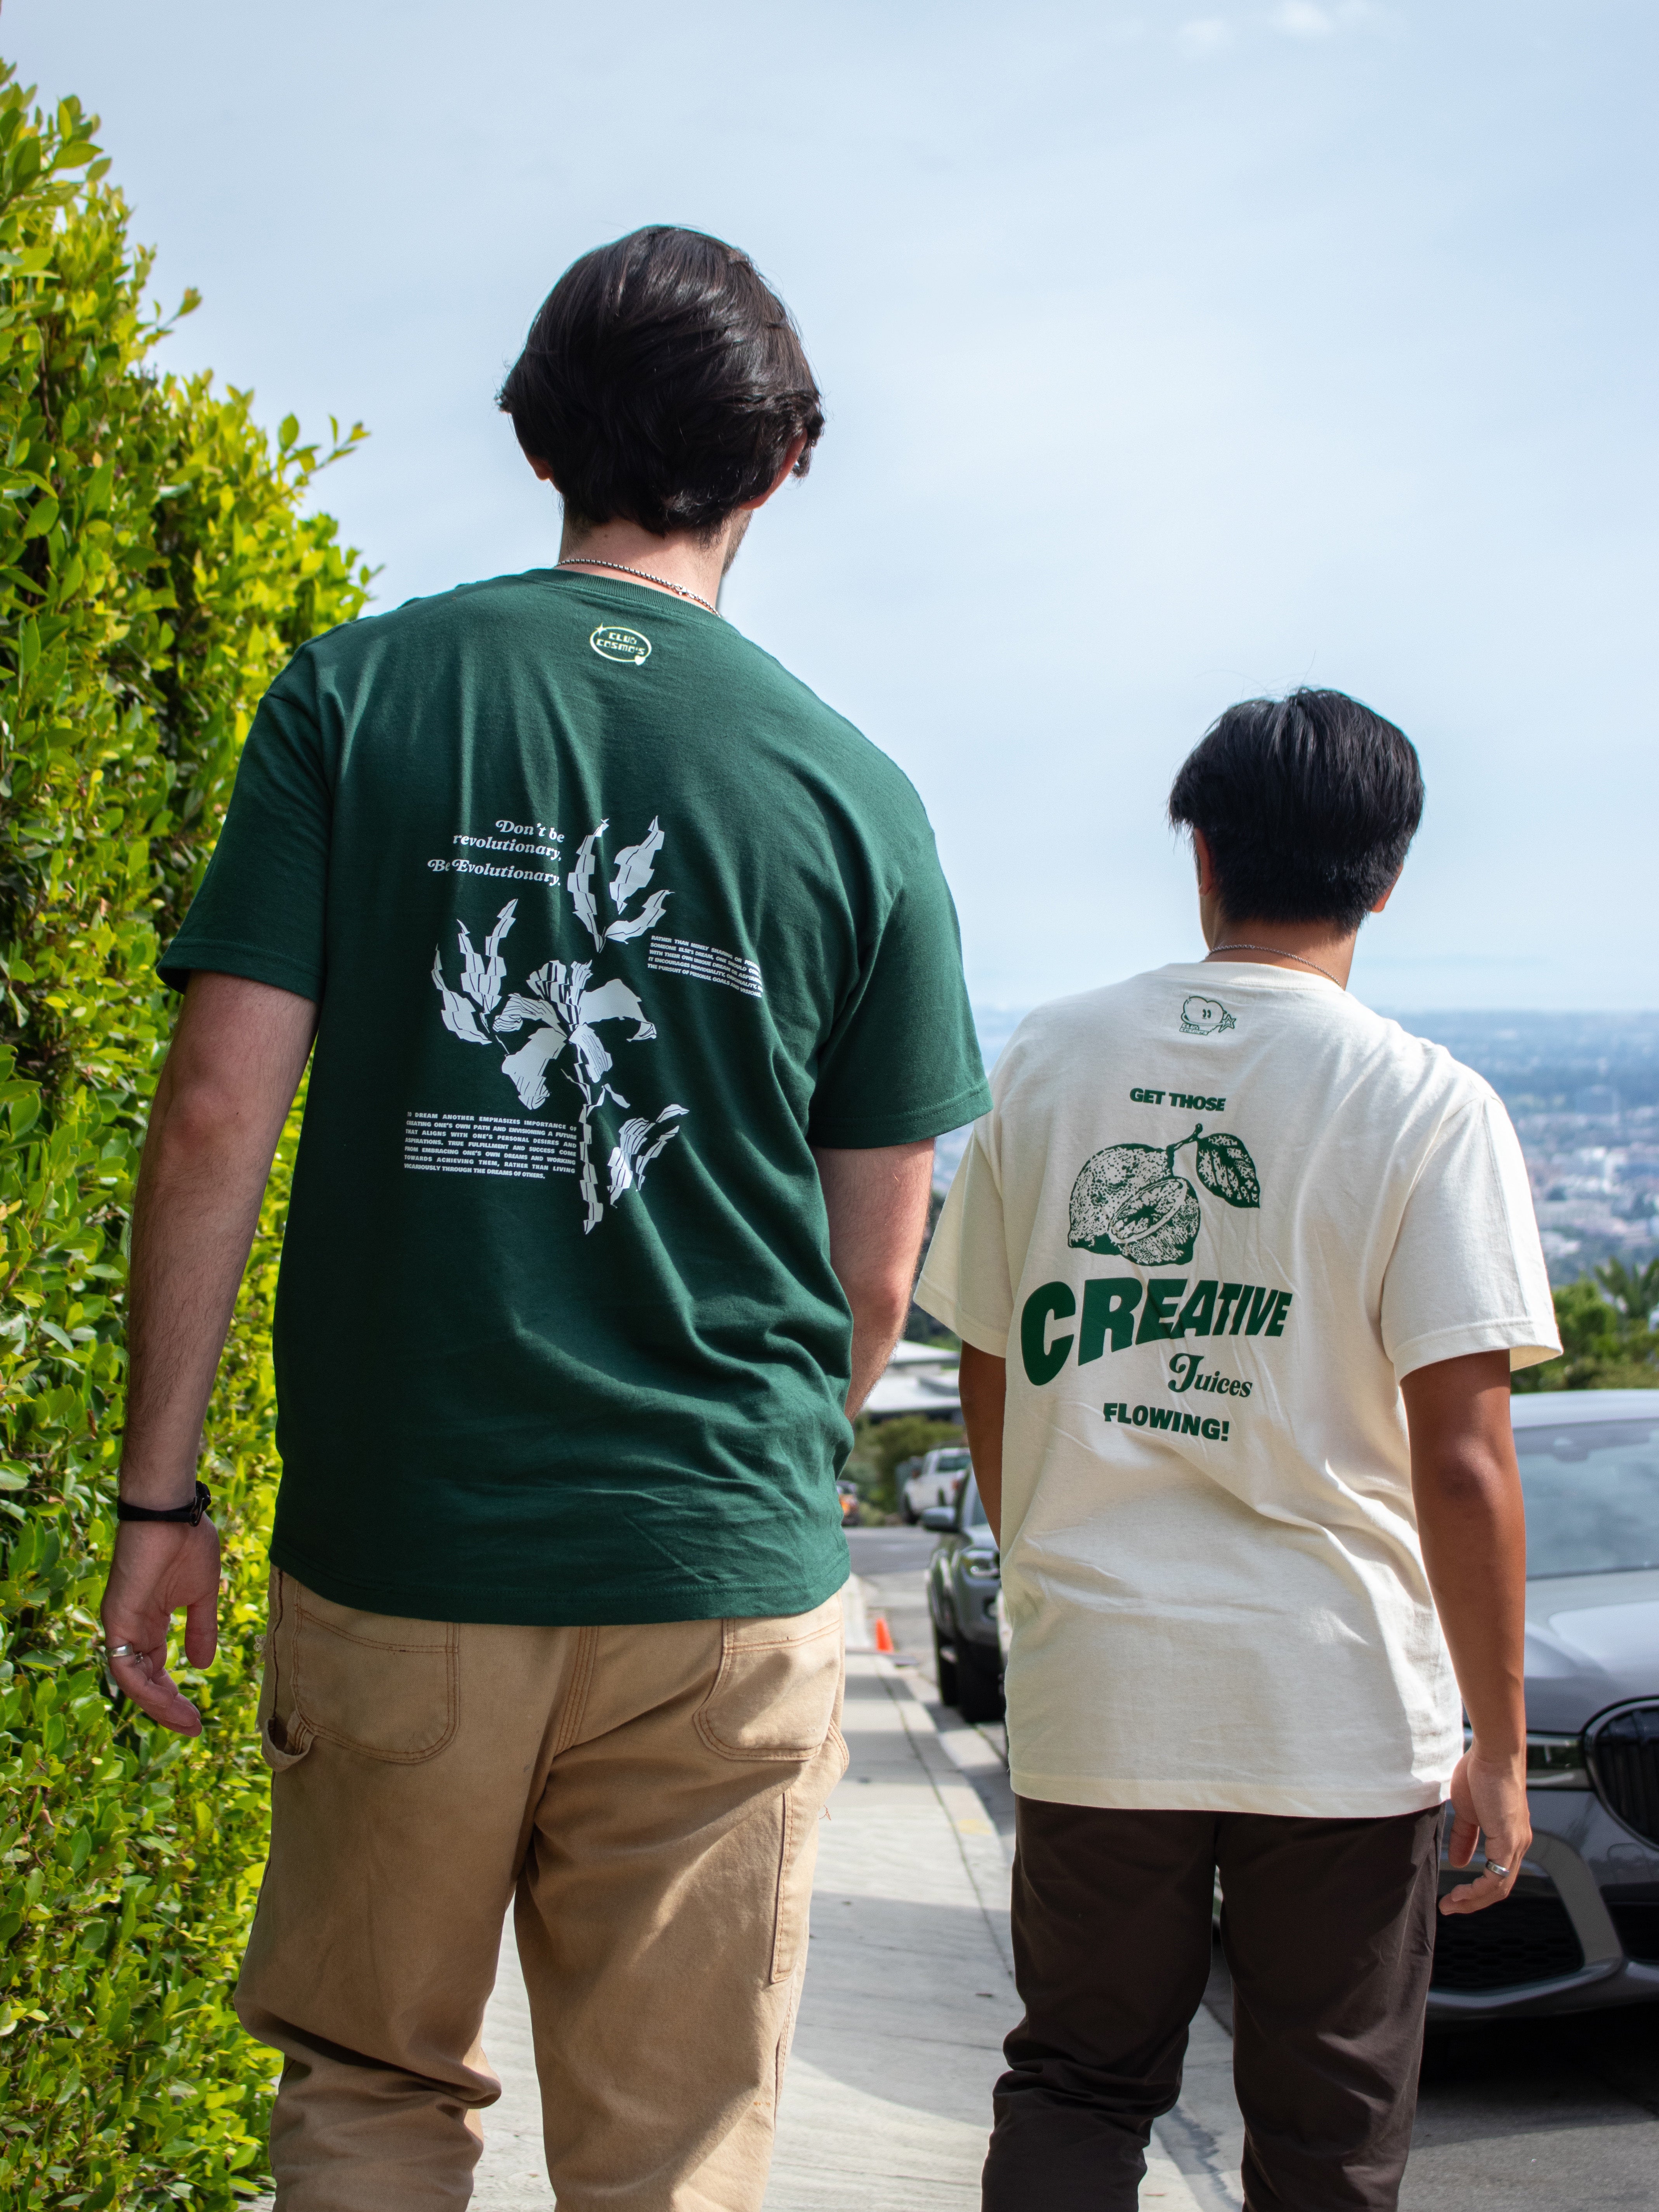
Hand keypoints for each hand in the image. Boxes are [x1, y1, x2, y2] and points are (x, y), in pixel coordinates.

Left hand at [99, 1516, 221, 1736]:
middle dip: (167, 1708)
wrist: (171, 1514)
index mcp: (149, 1623)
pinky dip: (144, 1687)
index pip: (156, 1670)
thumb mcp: (202, 1595)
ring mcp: (121, 1625)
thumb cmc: (187, 1544)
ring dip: (158, 1705)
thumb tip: (203, 1664)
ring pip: (132, 1681)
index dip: (174, 1696)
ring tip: (185, 1722)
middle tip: (193, 1728)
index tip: (198, 1717)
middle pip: (143, 1682)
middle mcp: (130, 1629)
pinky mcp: (116, 1619)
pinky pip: (124, 1665)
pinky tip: (167, 1699)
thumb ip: (201, 1629)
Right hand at [1439, 1741, 1530, 1915]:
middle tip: (1450, 1907)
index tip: (1453, 1896)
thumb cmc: (1482, 1772)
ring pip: (1499, 1887)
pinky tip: (1462, 1893)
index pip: (1497, 1876)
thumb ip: (1464, 1837)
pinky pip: (1497, 1876)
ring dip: (1474, 1900)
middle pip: (1500, 1888)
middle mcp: (1518, 1845)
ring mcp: (1516, 1844)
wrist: (1494, 1753)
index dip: (1476, 1891)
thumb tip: (1458, 1861)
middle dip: (1473, 1902)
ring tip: (1451, 1904)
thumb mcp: (1467, 1811)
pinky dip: (1479, 1889)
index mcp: (1509, 1837)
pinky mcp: (1509, 1840)